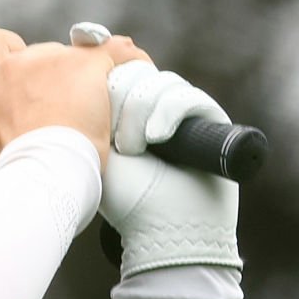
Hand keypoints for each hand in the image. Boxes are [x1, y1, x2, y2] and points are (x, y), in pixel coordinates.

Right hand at [0, 26, 149, 172]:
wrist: (40, 176)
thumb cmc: (17, 170)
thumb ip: (0, 125)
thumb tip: (12, 131)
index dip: (7, 49)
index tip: (22, 68)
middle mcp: (16, 65)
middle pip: (40, 54)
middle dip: (55, 76)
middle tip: (68, 110)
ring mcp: (52, 62)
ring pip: (77, 58)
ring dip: (86, 79)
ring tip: (98, 115)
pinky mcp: (86, 66)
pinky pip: (117, 53)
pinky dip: (128, 62)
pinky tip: (136, 76)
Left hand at [97, 57, 241, 276]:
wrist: (166, 229)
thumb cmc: (124, 197)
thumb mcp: (96, 149)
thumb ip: (90, 112)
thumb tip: (88, 69)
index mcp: (125, 113)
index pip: (115, 73)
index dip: (106, 84)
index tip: (95, 112)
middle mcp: (154, 109)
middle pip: (137, 71)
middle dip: (122, 101)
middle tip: (113, 139)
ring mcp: (183, 112)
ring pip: (160, 82)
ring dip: (142, 112)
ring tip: (132, 148)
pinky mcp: (210, 119)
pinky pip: (189, 96)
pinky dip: (168, 112)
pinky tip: (156, 136)